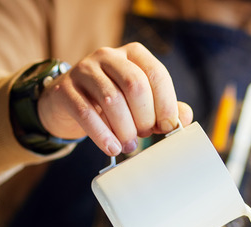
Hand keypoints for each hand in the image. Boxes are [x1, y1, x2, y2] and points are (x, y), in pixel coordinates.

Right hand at [37, 42, 193, 155]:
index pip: (156, 74)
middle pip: (135, 85)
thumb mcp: (139, 102)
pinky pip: (86, 113)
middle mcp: (108, 56)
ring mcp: (84, 70)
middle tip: (144, 134)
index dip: (166, 104)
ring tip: (129, 146)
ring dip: (125, 129)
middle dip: (144, 116)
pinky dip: (102, 135)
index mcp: (133, 54)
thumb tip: (185, 118)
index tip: (167, 127)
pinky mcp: (65, 89)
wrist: (66, 104)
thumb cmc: (110, 103)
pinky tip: (111, 148)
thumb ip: (164, 107)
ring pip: (111, 99)